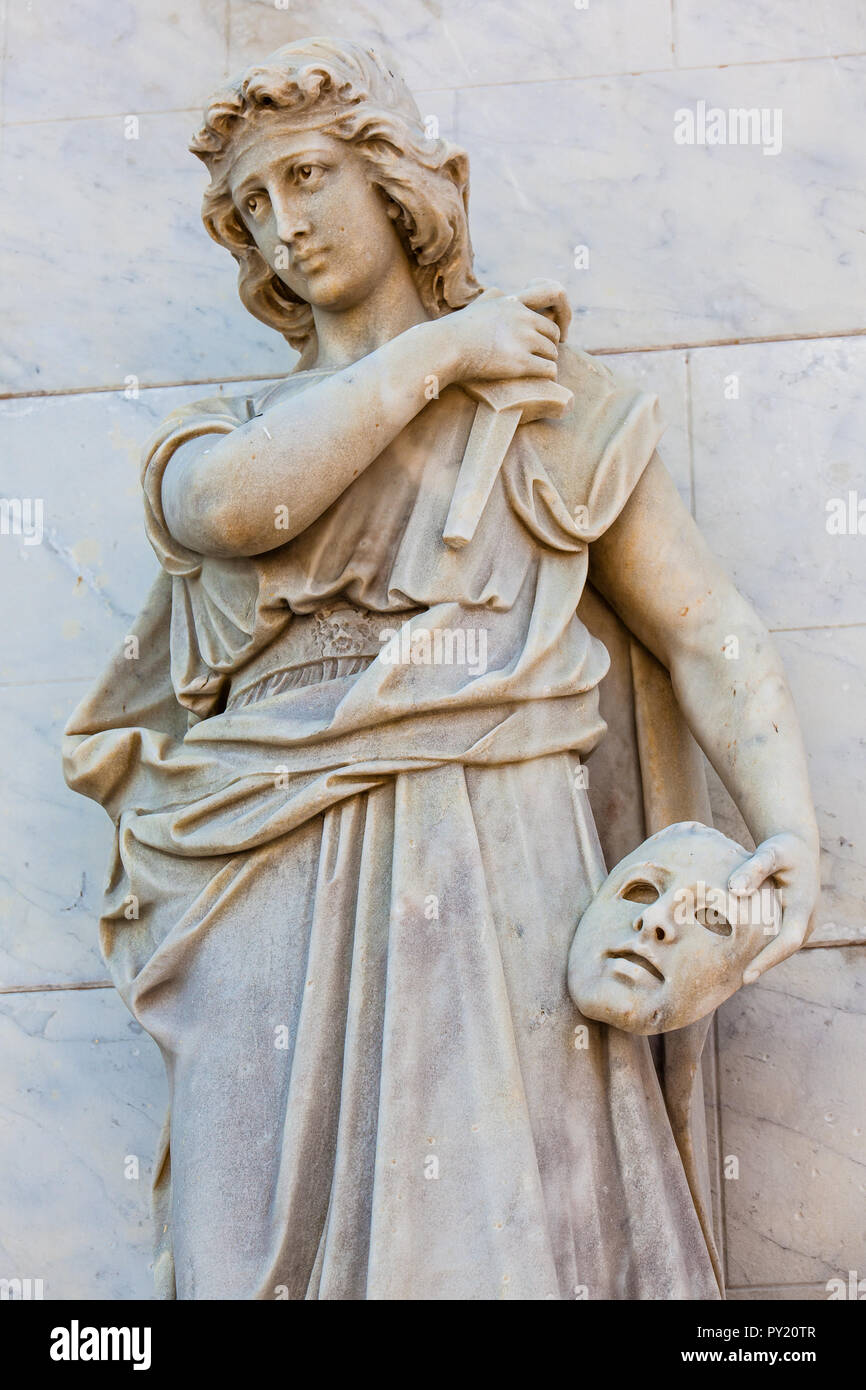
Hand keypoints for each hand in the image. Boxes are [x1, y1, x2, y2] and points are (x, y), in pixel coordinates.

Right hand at [446, 281, 570, 383]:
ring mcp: (523, 340)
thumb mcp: (477, 306)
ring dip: (548, 362)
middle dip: (549, 347)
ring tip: (538, 372)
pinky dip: (548, 376)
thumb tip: (498, 294)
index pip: (547, 308)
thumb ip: (491, 299)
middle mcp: (522, 318)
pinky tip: (542, 381)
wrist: (444, 348)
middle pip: (552, 333)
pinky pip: (548, 369)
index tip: (547, 339)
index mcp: (513, 304)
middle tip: (541, 359)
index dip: (550, 326)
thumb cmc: (454, 333)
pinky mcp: (520, 362)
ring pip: (552, 352)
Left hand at [727, 831, 819, 982]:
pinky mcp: (792, 924)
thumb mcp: (770, 852)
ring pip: (780, 948)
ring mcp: (802, 924)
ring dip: (759, 960)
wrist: (798, 847)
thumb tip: (734, 890)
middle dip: (759, 966)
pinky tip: (734, 957)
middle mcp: (807, 920)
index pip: (788, 940)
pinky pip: (776, 941)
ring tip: (728, 974)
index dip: (768, 960)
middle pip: (783, 951)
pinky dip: (758, 949)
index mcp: (804, 905)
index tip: (746, 977)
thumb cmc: (782, 849)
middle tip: (728, 983)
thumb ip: (753, 869)